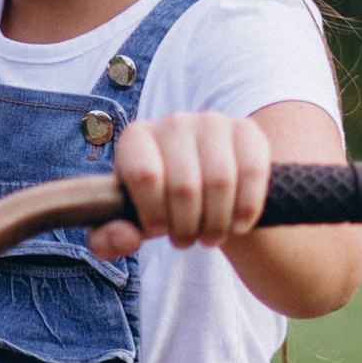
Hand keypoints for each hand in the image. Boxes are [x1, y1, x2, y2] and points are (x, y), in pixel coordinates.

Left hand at [96, 109, 270, 260]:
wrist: (202, 188)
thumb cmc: (158, 206)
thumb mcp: (128, 225)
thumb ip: (109, 239)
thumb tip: (126, 237)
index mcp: (136, 137)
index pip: (145, 175)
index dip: (154, 214)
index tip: (158, 231)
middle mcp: (173, 121)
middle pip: (185, 185)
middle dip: (187, 227)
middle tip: (187, 241)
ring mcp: (213, 122)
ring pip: (221, 181)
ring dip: (217, 222)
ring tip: (210, 236)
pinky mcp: (247, 130)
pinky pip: (253, 172)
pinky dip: (247, 207)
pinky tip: (238, 224)